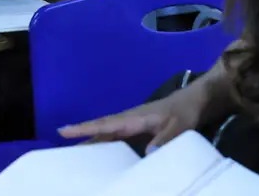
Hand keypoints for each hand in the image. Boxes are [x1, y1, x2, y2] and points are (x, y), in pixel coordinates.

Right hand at [57, 83, 207, 151]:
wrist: (197, 101)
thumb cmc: (186, 110)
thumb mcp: (180, 125)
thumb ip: (166, 138)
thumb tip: (148, 153)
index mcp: (135, 117)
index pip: (105, 124)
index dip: (84, 128)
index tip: (63, 131)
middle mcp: (129, 120)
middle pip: (101, 130)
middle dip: (81, 138)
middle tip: (61, 150)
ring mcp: (134, 125)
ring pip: (107, 135)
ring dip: (92, 143)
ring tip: (76, 158)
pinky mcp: (140, 130)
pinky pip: (117, 139)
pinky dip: (106, 145)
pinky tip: (103, 157)